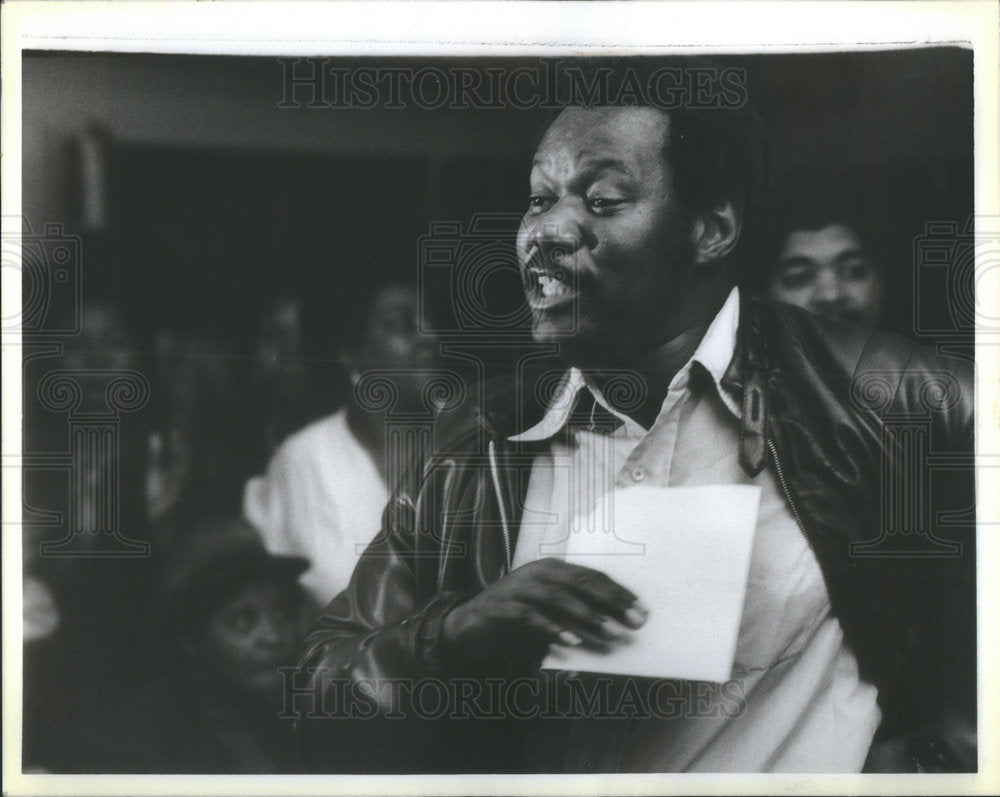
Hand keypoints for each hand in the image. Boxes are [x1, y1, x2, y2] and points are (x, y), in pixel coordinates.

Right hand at [441, 558, 647, 666]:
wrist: (472, 626)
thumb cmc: (520, 619)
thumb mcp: (553, 615)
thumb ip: (577, 616)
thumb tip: (616, 628)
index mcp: (553, 569)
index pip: (592, 576)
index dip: (618, 591)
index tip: (642, 609)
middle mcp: (537, 572)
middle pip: (580, 582)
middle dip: (611, 602)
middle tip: (635, 621)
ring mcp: (518, 587)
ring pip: (558, 597)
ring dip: (588, 616)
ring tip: (611, 633)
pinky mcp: (502, 607)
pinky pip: (531, 617)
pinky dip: (553, 629)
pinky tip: (571, 641)